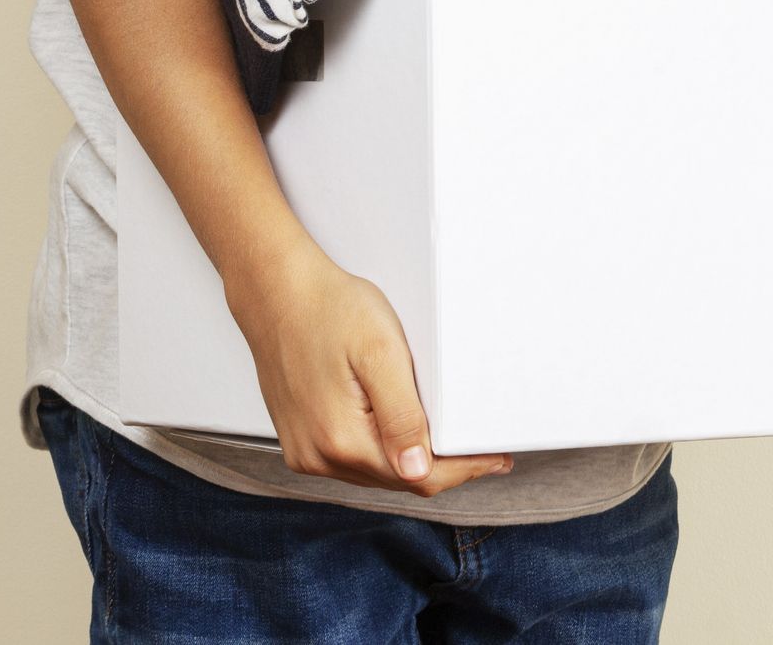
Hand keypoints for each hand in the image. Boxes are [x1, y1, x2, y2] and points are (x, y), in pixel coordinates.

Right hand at [225, 246, 512, 496]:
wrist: (276, 293)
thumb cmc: (329, 310)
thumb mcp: (381, 354)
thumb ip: (401, 417)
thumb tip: (418, 470)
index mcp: (340, 440)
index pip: (419, 478)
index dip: (464, 470)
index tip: (496, 460)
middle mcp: (317, 457)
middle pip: (398, 480)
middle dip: (443, 467)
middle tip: (482, 450)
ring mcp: (305, 452)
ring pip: (376, 473)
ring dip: (414, 462)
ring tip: (450, 442)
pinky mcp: (300, 440)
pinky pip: (352, 461)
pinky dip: (383, 452)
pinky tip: (403, 434)